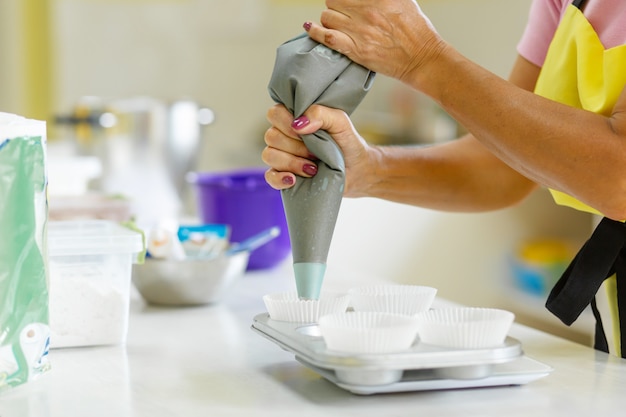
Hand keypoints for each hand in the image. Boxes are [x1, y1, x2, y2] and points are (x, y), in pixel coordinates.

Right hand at [262, 104, 373, 196]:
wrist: (358, 170)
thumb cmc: (348, 143)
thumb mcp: (341, 123)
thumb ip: (321, 114)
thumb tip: (298, 124)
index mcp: (294, 119)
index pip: (274, 113)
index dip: (286, 123)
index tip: (304, 132)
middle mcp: (284, 136)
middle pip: (271, 136)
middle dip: (296, 146)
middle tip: (316, 153)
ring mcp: (282, 157)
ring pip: (269, 155)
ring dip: (291, 162)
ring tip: (313, 169)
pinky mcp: (284, 176)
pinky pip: (269, 177)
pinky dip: (279, 179)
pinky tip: (293, 180)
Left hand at [304, 0, 444, 85]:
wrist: (422, 57)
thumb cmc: (416, 30)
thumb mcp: (403, 0)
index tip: (345, 2)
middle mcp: (366, 11)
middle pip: (333, 0)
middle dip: (336, 6)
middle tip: (343, 14)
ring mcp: (359, 31)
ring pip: (327, 17)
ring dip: (329, 19)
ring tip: (337, 25)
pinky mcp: (356, 50)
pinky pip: (326, 37)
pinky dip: (315, 32)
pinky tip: (310, 27)